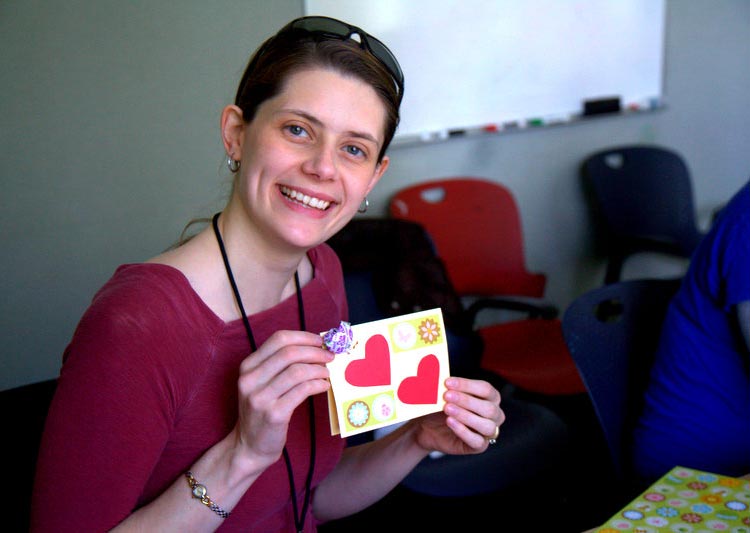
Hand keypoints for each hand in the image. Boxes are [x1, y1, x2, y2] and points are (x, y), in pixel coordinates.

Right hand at [233, 330, 332, 466]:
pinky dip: (318, 385)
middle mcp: (250, 379)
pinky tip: (324, 386)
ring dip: (318, 369)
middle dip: (315, 352)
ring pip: (297, 371)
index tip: (320, 341)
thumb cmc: (262, 411)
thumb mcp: (261, 384)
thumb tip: (316, 348)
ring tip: (328, 373)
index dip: (304, 337)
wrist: (249, 447)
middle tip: (330, 356)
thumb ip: (280, 365)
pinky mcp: (273, 414)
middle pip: (289, 353)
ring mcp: (260, 397)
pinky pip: (302, 391)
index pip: (278, 339)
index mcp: (248, 366)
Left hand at [413, 377, 504, 454]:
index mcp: (490, 397)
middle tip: (447, 395)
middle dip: (466, 401)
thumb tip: (441, 377)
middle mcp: (494, 414)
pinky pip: (477, 441)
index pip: (486, 389)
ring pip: (486, 426)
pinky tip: (450, 421)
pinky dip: (463, 431)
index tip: (447, 382)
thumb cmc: (441, 407)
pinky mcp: (479, 446)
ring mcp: (488, 432)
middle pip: (488, 408)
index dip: (467, 385)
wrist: (429, 428)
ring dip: (466, 416)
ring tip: (447, 408)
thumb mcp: (445, 395)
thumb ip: (448, 387)